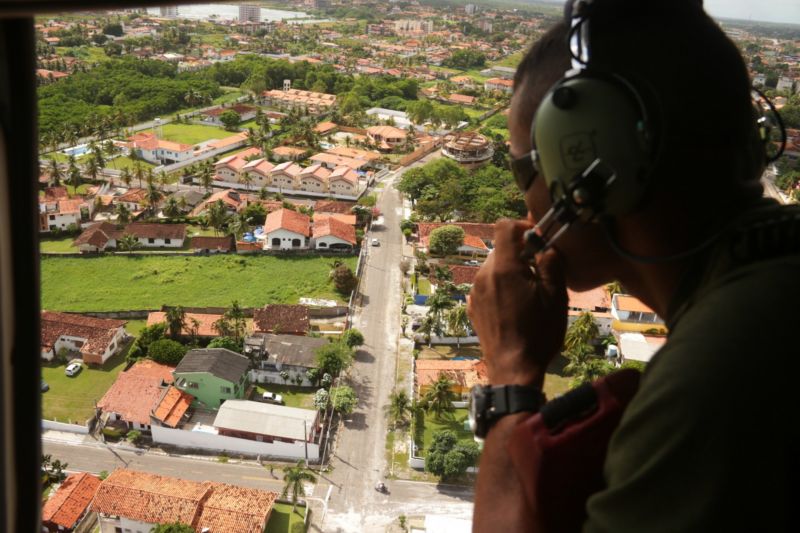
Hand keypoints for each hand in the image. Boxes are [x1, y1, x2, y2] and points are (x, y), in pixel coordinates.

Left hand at [467, 219, 567, 386]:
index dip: (523, 226)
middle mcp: (483, 275)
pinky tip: (516, 306)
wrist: (513, 370)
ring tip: (530, 293)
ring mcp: (475, 292)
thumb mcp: (556, 296)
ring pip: (494, 267)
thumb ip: (552, 263)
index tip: (538, 240)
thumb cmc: (538, 334)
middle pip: (501, 248)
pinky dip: (501, 287)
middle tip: (541, 272)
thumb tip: (547, 245)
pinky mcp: (473, 307)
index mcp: (504, 268)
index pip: (504, 226)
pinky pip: (488, 285)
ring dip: (512, 271)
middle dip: (521, 253)